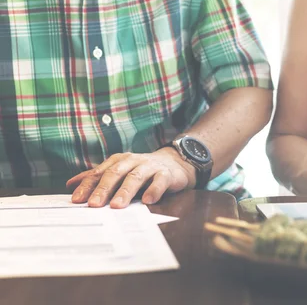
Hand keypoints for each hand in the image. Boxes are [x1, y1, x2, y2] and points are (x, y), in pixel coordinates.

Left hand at [67, 148, 195, 208]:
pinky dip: (154, 190)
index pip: (99, 173)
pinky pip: (160, 181)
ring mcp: (150, 166)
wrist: (174, 163)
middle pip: (116, 174)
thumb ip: (97, 177)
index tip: (76, 199)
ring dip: (125, 191)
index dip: (88, 186)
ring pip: (135, 177)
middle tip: (94, 205)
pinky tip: (148, 200)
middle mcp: (133, 161)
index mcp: (118, 161)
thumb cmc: (142, 170)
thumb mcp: (119, 171)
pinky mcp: (166, 174)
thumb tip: (70, 185)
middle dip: (103, 189)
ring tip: (117, 206)